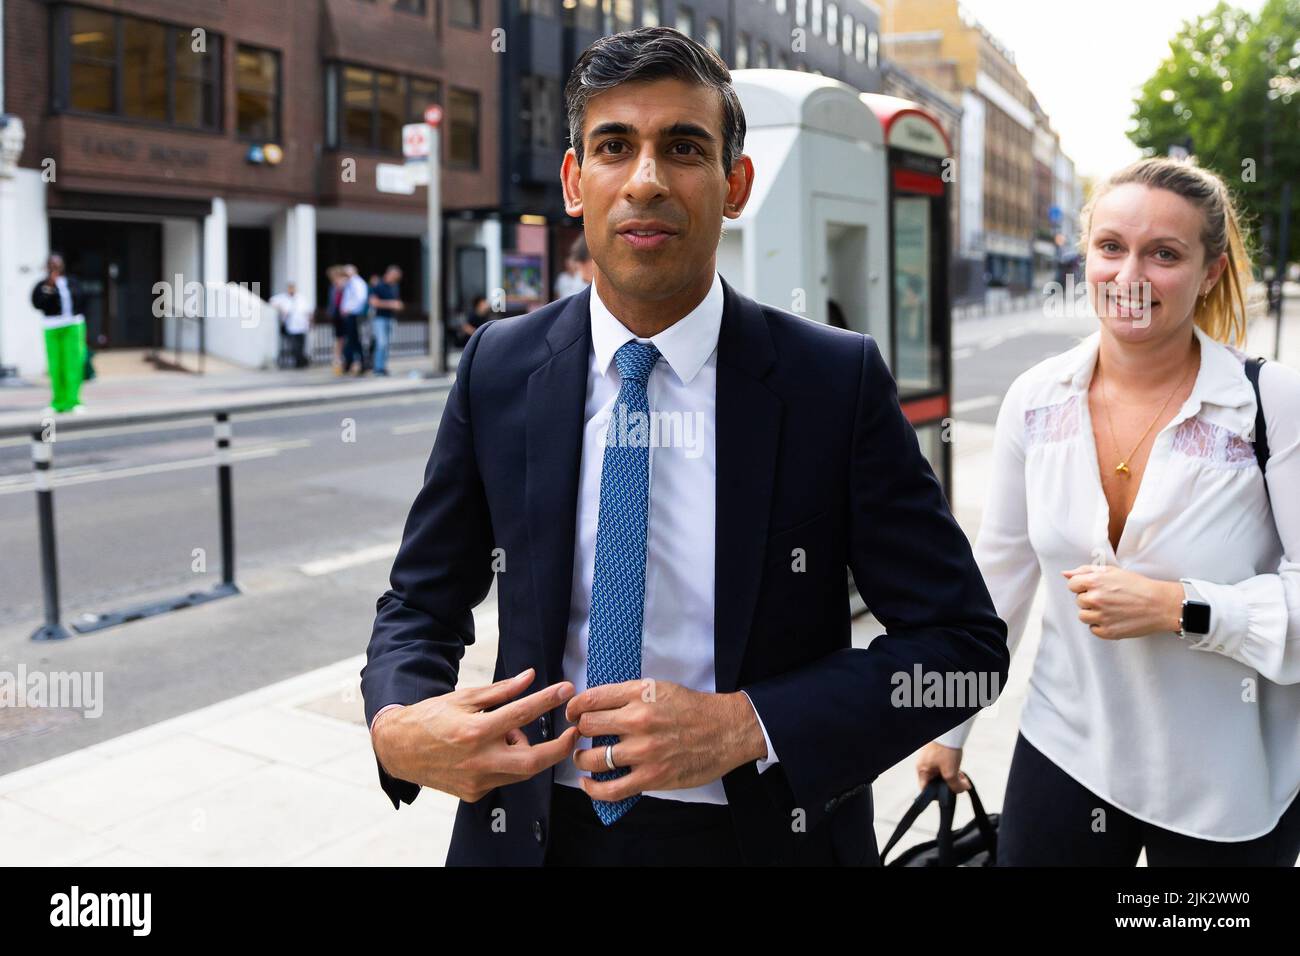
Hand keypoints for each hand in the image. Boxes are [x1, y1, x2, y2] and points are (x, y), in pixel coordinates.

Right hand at [371, 668, 578, 802]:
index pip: (521, 713)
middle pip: (533, 761)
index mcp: (474, 731)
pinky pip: (504, 778)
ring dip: (526, 751)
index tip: (566, 691)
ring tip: (506, 734)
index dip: (547, 700)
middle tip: (573, 733)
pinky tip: (489, 750)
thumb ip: (501, 691)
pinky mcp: (474, 794)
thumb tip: (529, 677)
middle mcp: (477, 760)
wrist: (399, 749)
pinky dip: (507, 762)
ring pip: (520, 771)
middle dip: (558, 748)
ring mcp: (476, 781)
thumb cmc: (431, 718)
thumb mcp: (464, 697)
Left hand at [565, 680, 765, 801]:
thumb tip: (597, 704)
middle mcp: (637, 720)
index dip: (574, 708)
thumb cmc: (694, 708)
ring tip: (585, 757)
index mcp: (639, 694)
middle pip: (587, 726)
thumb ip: (629, 695)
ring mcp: (643, 751)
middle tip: (581, 736)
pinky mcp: (651, 777)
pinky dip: (593, 789)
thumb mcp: (659, 688)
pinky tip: (588, 784)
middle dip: (578, 732)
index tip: (573, 714)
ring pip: (593, 758)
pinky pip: (611, 789)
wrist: (726, 730)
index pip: (590, 699)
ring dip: (582, 759)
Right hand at [916, 741, 968, 792]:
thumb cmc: (945, 748)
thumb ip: (955, 785)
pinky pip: (943, 767)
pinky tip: (959, 768)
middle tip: (959, 782)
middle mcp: (924, 765)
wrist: (950, 729)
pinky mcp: (936, 754)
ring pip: (941, 775)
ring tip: (961, 775)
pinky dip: (952, 769)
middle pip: (935, 783)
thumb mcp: (951, 771)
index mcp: (922, 770)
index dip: (938, 795)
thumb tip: (961, 790)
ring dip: (952, 777)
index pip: (926, 790)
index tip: (949, 794)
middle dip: (949, 784)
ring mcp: (930, 759)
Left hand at [1061, 564, 1182, 639]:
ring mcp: (1101, 616)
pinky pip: (1093, 629)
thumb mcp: (1112, 571)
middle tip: (1108, 598)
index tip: (1093, 587)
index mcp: (1095, 582)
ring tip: (1110, 608)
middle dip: (1090, 599)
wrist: (1160, 605)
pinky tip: (1113, 618)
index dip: (1082, 585)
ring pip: (1083, 616)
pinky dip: (1101, 625)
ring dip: (1093, 613)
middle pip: (1078, 600)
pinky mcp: (1108, 631)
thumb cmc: (1139, 587)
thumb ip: (1086, 571)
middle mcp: (1095, 599)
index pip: (1072, 584)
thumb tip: (1065, 574)